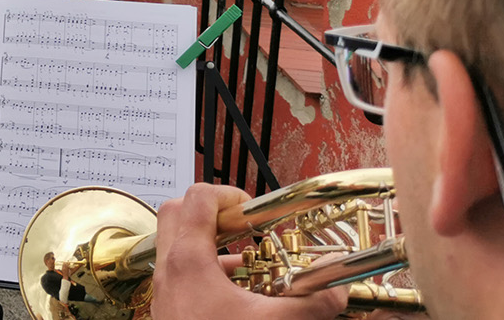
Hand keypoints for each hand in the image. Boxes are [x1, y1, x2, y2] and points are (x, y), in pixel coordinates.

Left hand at [151, 184, 347, 319]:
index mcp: (188, 261)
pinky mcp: (168, 309)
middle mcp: (169, 270)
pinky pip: (181, 275)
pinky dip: (207, 273)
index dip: (230, 194)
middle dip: (211, 211)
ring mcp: (164, 290)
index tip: (257, 212)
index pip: (199, 198)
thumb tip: (339, 286)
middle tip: (244, 225)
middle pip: (177, 212)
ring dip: (211, 245)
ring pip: (177, 245)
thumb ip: (313, 302)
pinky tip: (240, 295)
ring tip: (250, 262)